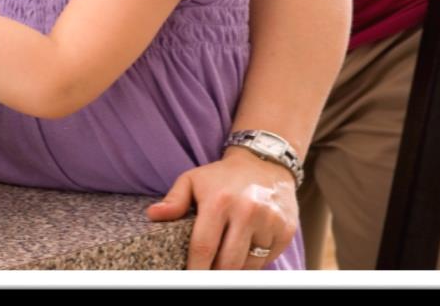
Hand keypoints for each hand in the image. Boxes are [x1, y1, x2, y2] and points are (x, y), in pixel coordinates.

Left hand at [146, 147, 299, 269]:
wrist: (264, 162)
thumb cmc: (222, 176)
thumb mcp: (193, 180)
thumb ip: (174, 200)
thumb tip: (153, 215)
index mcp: (219, 201)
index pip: (204, 247)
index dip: (195, 269)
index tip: (189, 277)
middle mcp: (247, 212)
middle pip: (228, 263)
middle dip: (214, 273)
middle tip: (205, 273)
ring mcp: (269, 222)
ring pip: (248, 265)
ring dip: (234, 269)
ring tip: (223, 262)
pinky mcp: (285, 231)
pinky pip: (266, 260)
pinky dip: (253, 262)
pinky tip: (243, 253)